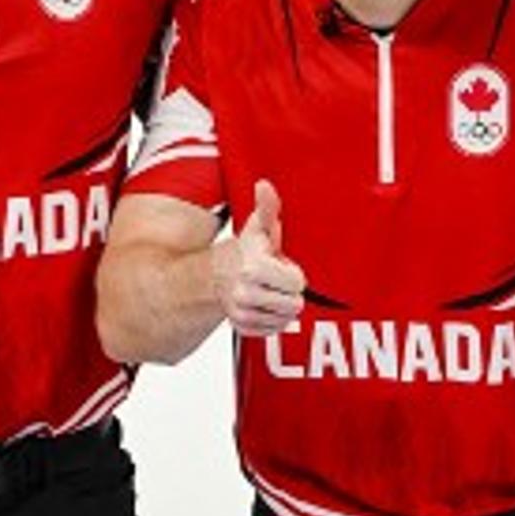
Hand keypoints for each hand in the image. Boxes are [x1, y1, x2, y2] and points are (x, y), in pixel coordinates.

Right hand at [213, 179, 306, 336]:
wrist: (216, 275)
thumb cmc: (244, 251)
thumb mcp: (258, 228)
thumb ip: (267, 207)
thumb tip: (264, 185)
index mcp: (254, 268)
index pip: (298, 284)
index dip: (293, 274)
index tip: (279, 266)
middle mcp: (246, 293)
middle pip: (294, 305)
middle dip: (288, 292)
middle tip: (274, 280)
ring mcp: (243, 313)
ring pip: (286, 319)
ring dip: (281, 306)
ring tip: (267, 291)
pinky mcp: (242, 328)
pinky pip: (274, 330)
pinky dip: (272, 319)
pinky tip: (263, 304)